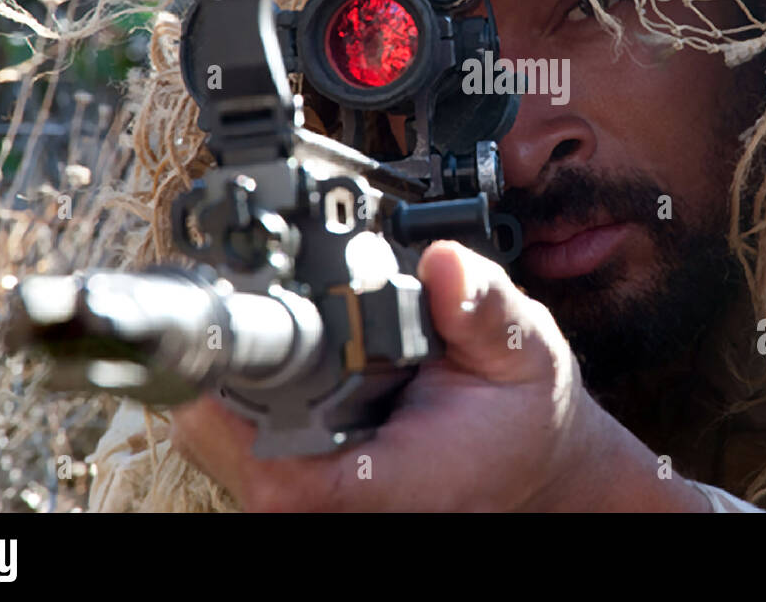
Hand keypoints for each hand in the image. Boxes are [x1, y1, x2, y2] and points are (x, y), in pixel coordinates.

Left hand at [169, 240, 709, 510]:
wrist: (535, 457)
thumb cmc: (522, 415)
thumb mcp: (524, 350)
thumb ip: (485, 308)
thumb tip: (444, 265)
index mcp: (395, 482)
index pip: (288, 479)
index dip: (239, 422)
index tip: (232, 358)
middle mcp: (348, 500)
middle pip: (236, 458)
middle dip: (230, 382)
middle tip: (248, 311)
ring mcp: (326, 496)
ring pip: (230, 454)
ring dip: (235, 390)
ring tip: (268, 331)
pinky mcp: (312, 486)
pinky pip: (249, 450)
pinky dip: (248, 403)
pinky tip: (277, 364)